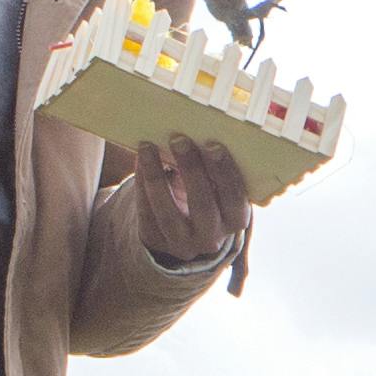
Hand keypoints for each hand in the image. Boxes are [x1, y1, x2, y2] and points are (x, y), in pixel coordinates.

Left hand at [128, 135, 251, 266]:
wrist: (186, 234)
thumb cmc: (210, 199)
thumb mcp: (222, 192)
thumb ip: (218, 172)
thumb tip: (200, 132)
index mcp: (236, 220)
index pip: (234, 199)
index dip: (225, 172)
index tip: (213, 144)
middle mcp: (211, 237)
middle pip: (202, 205)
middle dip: (191, 170)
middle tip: (179, 139)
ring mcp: (182, 243)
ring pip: (168, 213)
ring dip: (156, 177)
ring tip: (148, 147)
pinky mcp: (155, 240)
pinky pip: (146, 212)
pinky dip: (142, 184)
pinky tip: (140, 160)